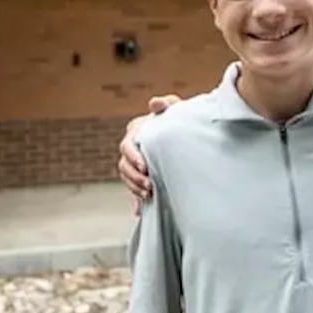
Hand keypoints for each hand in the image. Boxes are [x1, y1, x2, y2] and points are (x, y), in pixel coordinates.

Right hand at [119, 94, 180, 214]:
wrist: (188, 136)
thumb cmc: (179, 119)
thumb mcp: (176, 109)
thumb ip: (167, 104)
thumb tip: (154, 102)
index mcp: (136, 131)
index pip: (127, 146)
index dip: (134, 157)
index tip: (145, 166)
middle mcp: (132, 147)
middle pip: (124, 165)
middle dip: (135, 176)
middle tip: (150, 184)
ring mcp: (135, 163)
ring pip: (127, 177)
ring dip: (136, 187)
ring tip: (150, 193)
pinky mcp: (142, 176)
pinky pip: (134, 189)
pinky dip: (136, 200)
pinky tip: (140, 210)